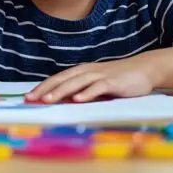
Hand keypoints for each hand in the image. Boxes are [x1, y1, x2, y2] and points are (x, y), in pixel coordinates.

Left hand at [25, 56, 160, 103]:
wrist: (143, 69)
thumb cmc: (118, 79)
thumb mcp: (96, 84)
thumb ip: (81, 91)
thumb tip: (64, 102)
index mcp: (81, 71)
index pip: (57, 79)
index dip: (42, 87)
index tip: (28, 97)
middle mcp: (87, 71)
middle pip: (62, 79)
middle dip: (45, 89)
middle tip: (31, 99)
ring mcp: (100, 75)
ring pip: (76, 83)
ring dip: (61, 91)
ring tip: (48, 100)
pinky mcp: (113, 81)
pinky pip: (97, 87)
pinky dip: (87, 93)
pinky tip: (77, 99)